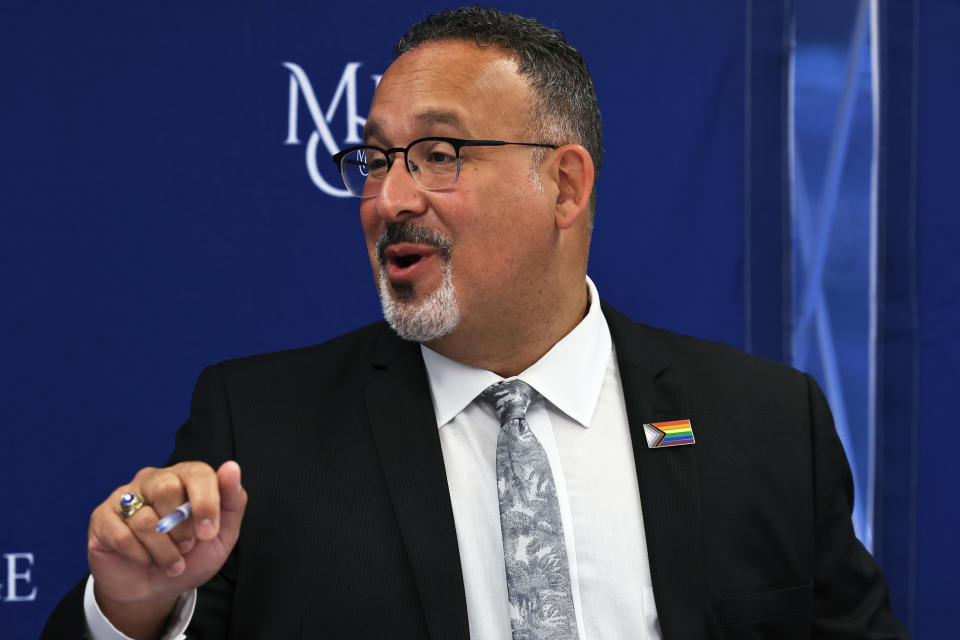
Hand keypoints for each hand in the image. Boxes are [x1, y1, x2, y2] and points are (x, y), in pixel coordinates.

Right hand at [87, 461, 246, 636]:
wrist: (155, 588)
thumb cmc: (191, 556)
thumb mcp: (221, 535)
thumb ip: (232, 501)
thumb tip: (231, 467)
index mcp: (186, 477)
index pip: (197, 473)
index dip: (205, 504)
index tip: (209, 533)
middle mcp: (154, 479)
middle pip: (167, 489)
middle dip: (181, 528)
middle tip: (186, 546)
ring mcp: (125, 496)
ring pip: (145, 519)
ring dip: (163, 551)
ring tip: (170, 562)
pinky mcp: (103, 517)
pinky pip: (122, 536)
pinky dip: (140, 557)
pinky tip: (146, 561)